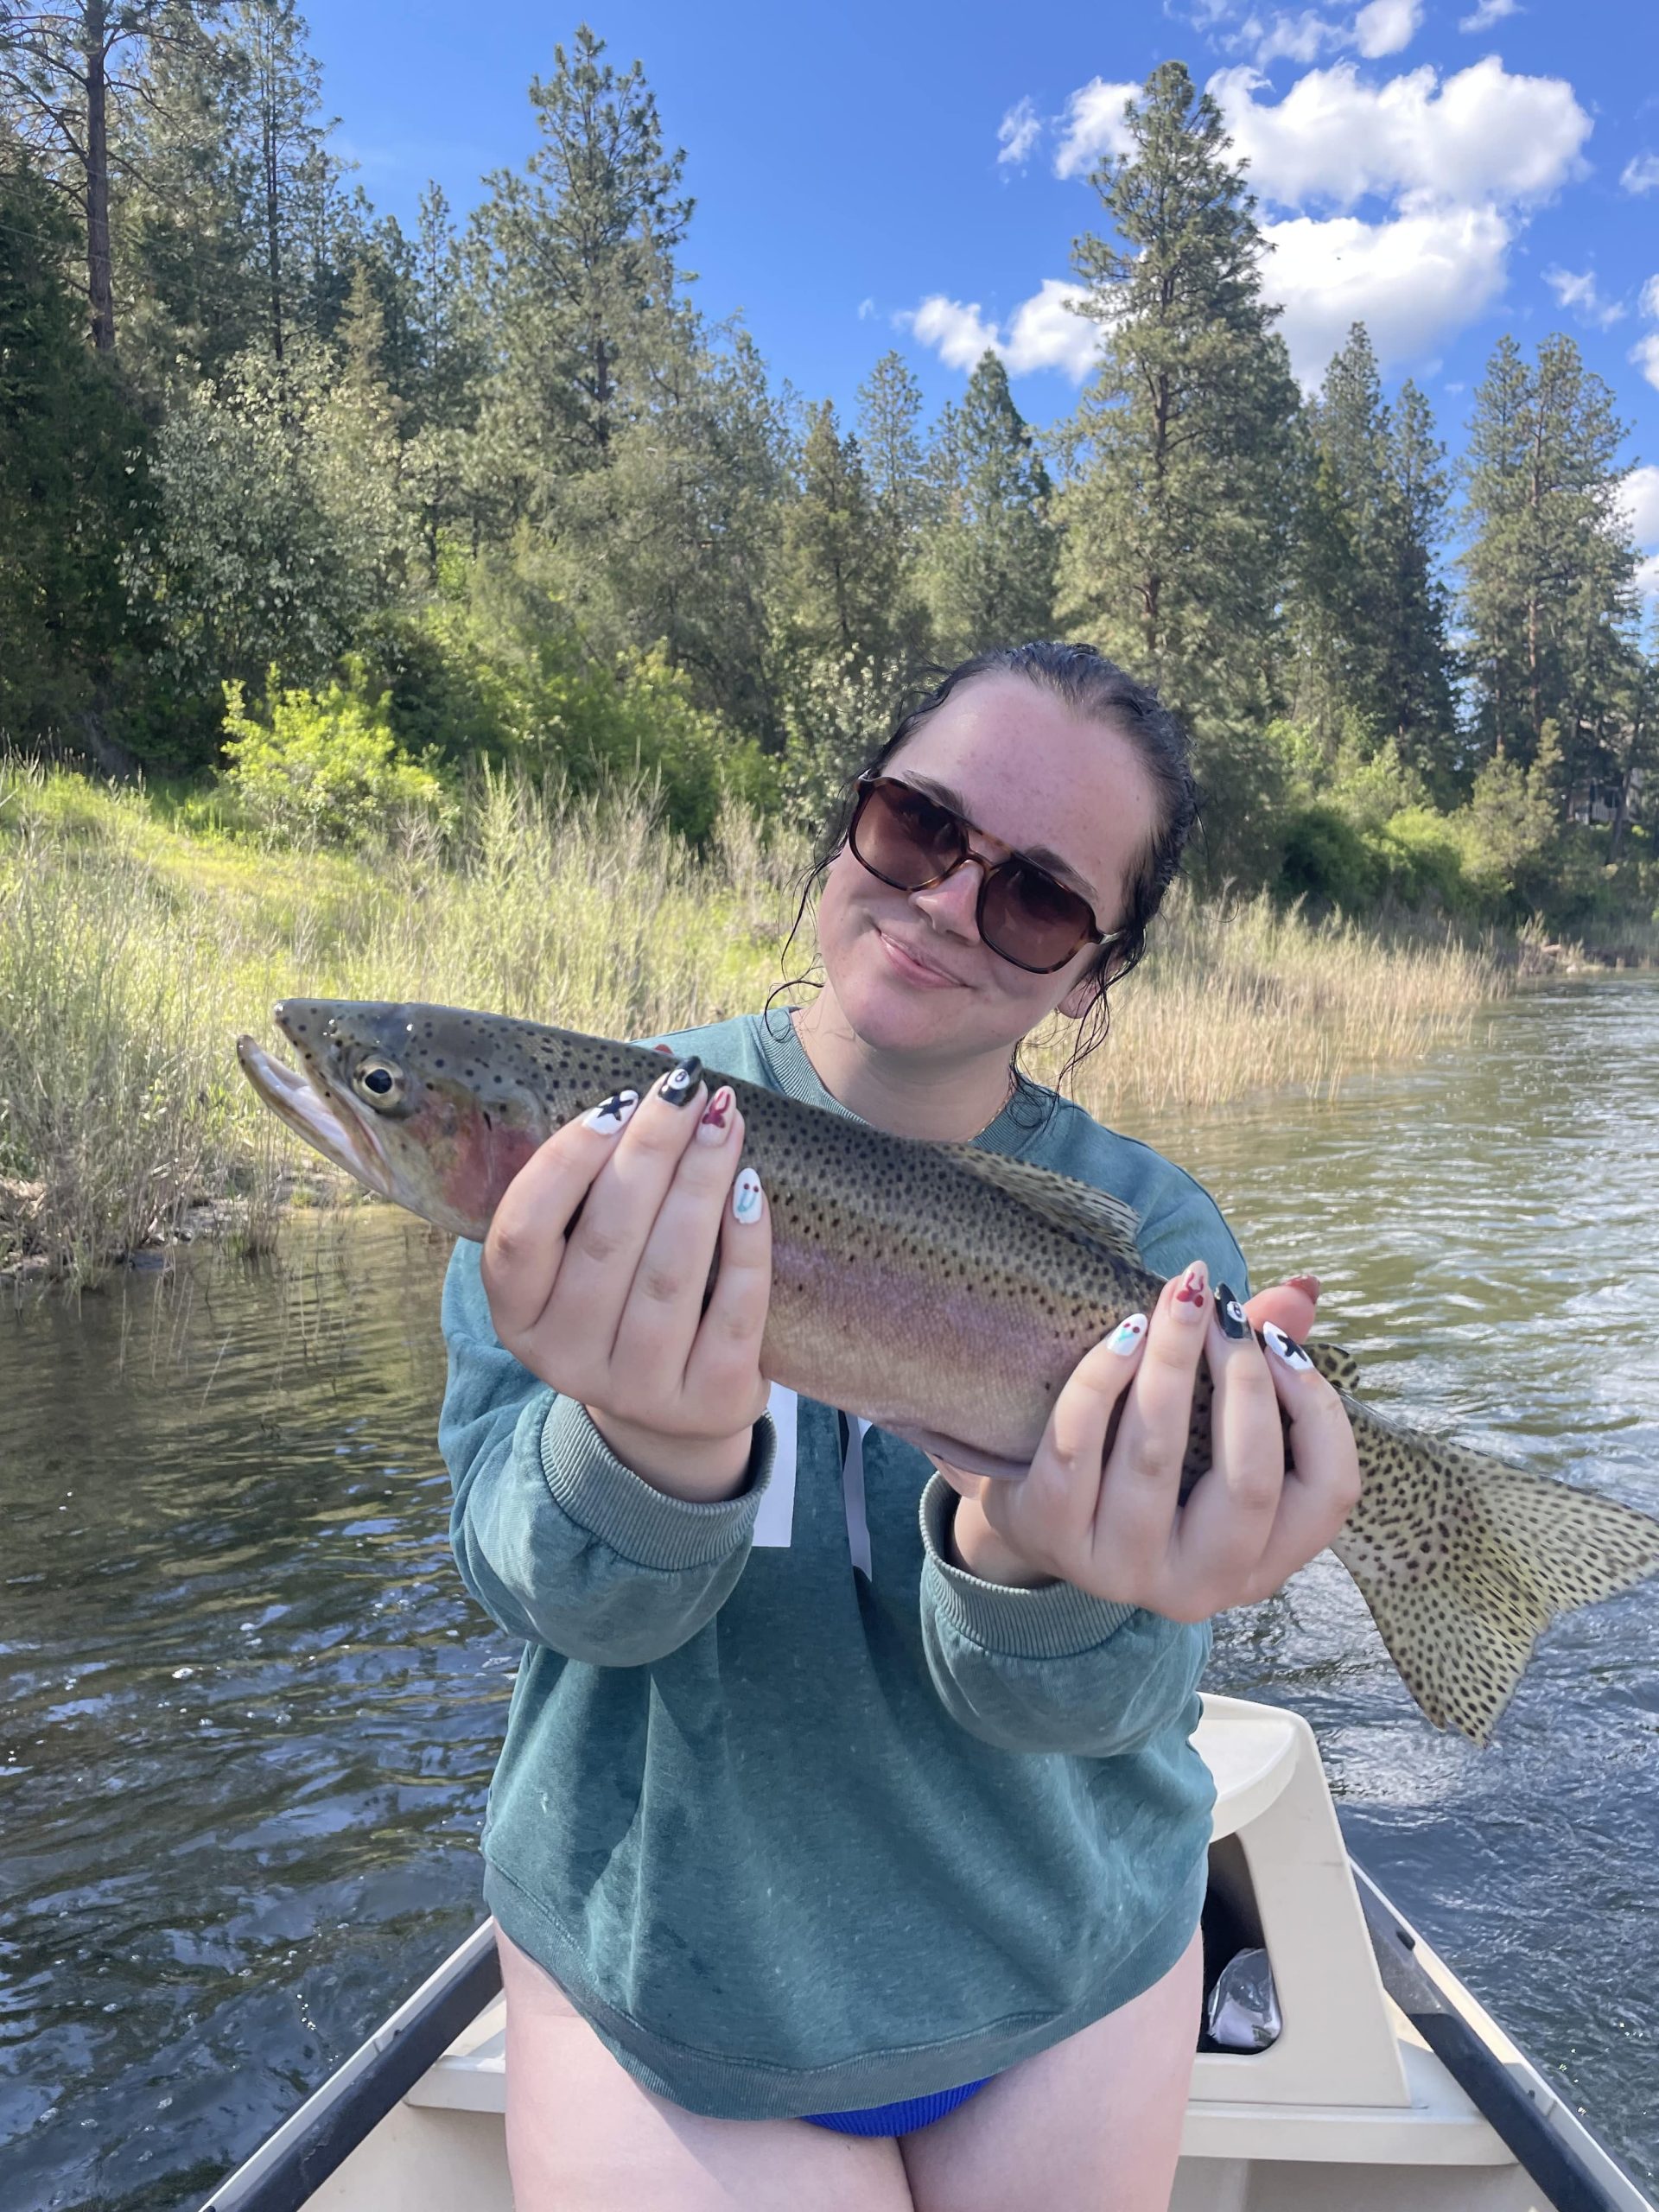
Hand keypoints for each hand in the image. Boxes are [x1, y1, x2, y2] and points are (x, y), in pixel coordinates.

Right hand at [479, 1059, 771, 1500]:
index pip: (521, 1233)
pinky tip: (751, 1189)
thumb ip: (603, 1170)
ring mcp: (637, 1387)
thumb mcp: (589, 1248)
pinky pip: (732, 1310)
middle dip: (651, 1151)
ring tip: (725, 1119)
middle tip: (686, 1088)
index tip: (615, 1104)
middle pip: (606, 1239)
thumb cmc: (625, 1298)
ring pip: (669, 1271)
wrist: (673, 1413)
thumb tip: (656, 1058)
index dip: (564, 1163)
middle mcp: (566, 1358)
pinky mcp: (707, 1400)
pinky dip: (745, 1243)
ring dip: (701, 1183)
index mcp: (519, 1314)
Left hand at [933, 1264, 1360, 1618]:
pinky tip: (1124, 1333)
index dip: (1318, 1411)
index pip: (1328, 1495)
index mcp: (1261, 1562)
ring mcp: (1124, 1571)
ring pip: (1156, 1457)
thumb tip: (1300, 1291)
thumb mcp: (1210, 1430)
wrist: (1038, 1518)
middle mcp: (1202, 1584)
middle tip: (1222, 1308)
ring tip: (1178, 1303)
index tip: (1280, 1343)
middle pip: (1248, 1482)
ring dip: (1172, 1363)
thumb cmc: (1146, 1466)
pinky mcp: (1054, 1538)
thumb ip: (1261, 1366)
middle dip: (1242, 1379)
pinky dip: (1102, 1380)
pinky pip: (1077, 1448)